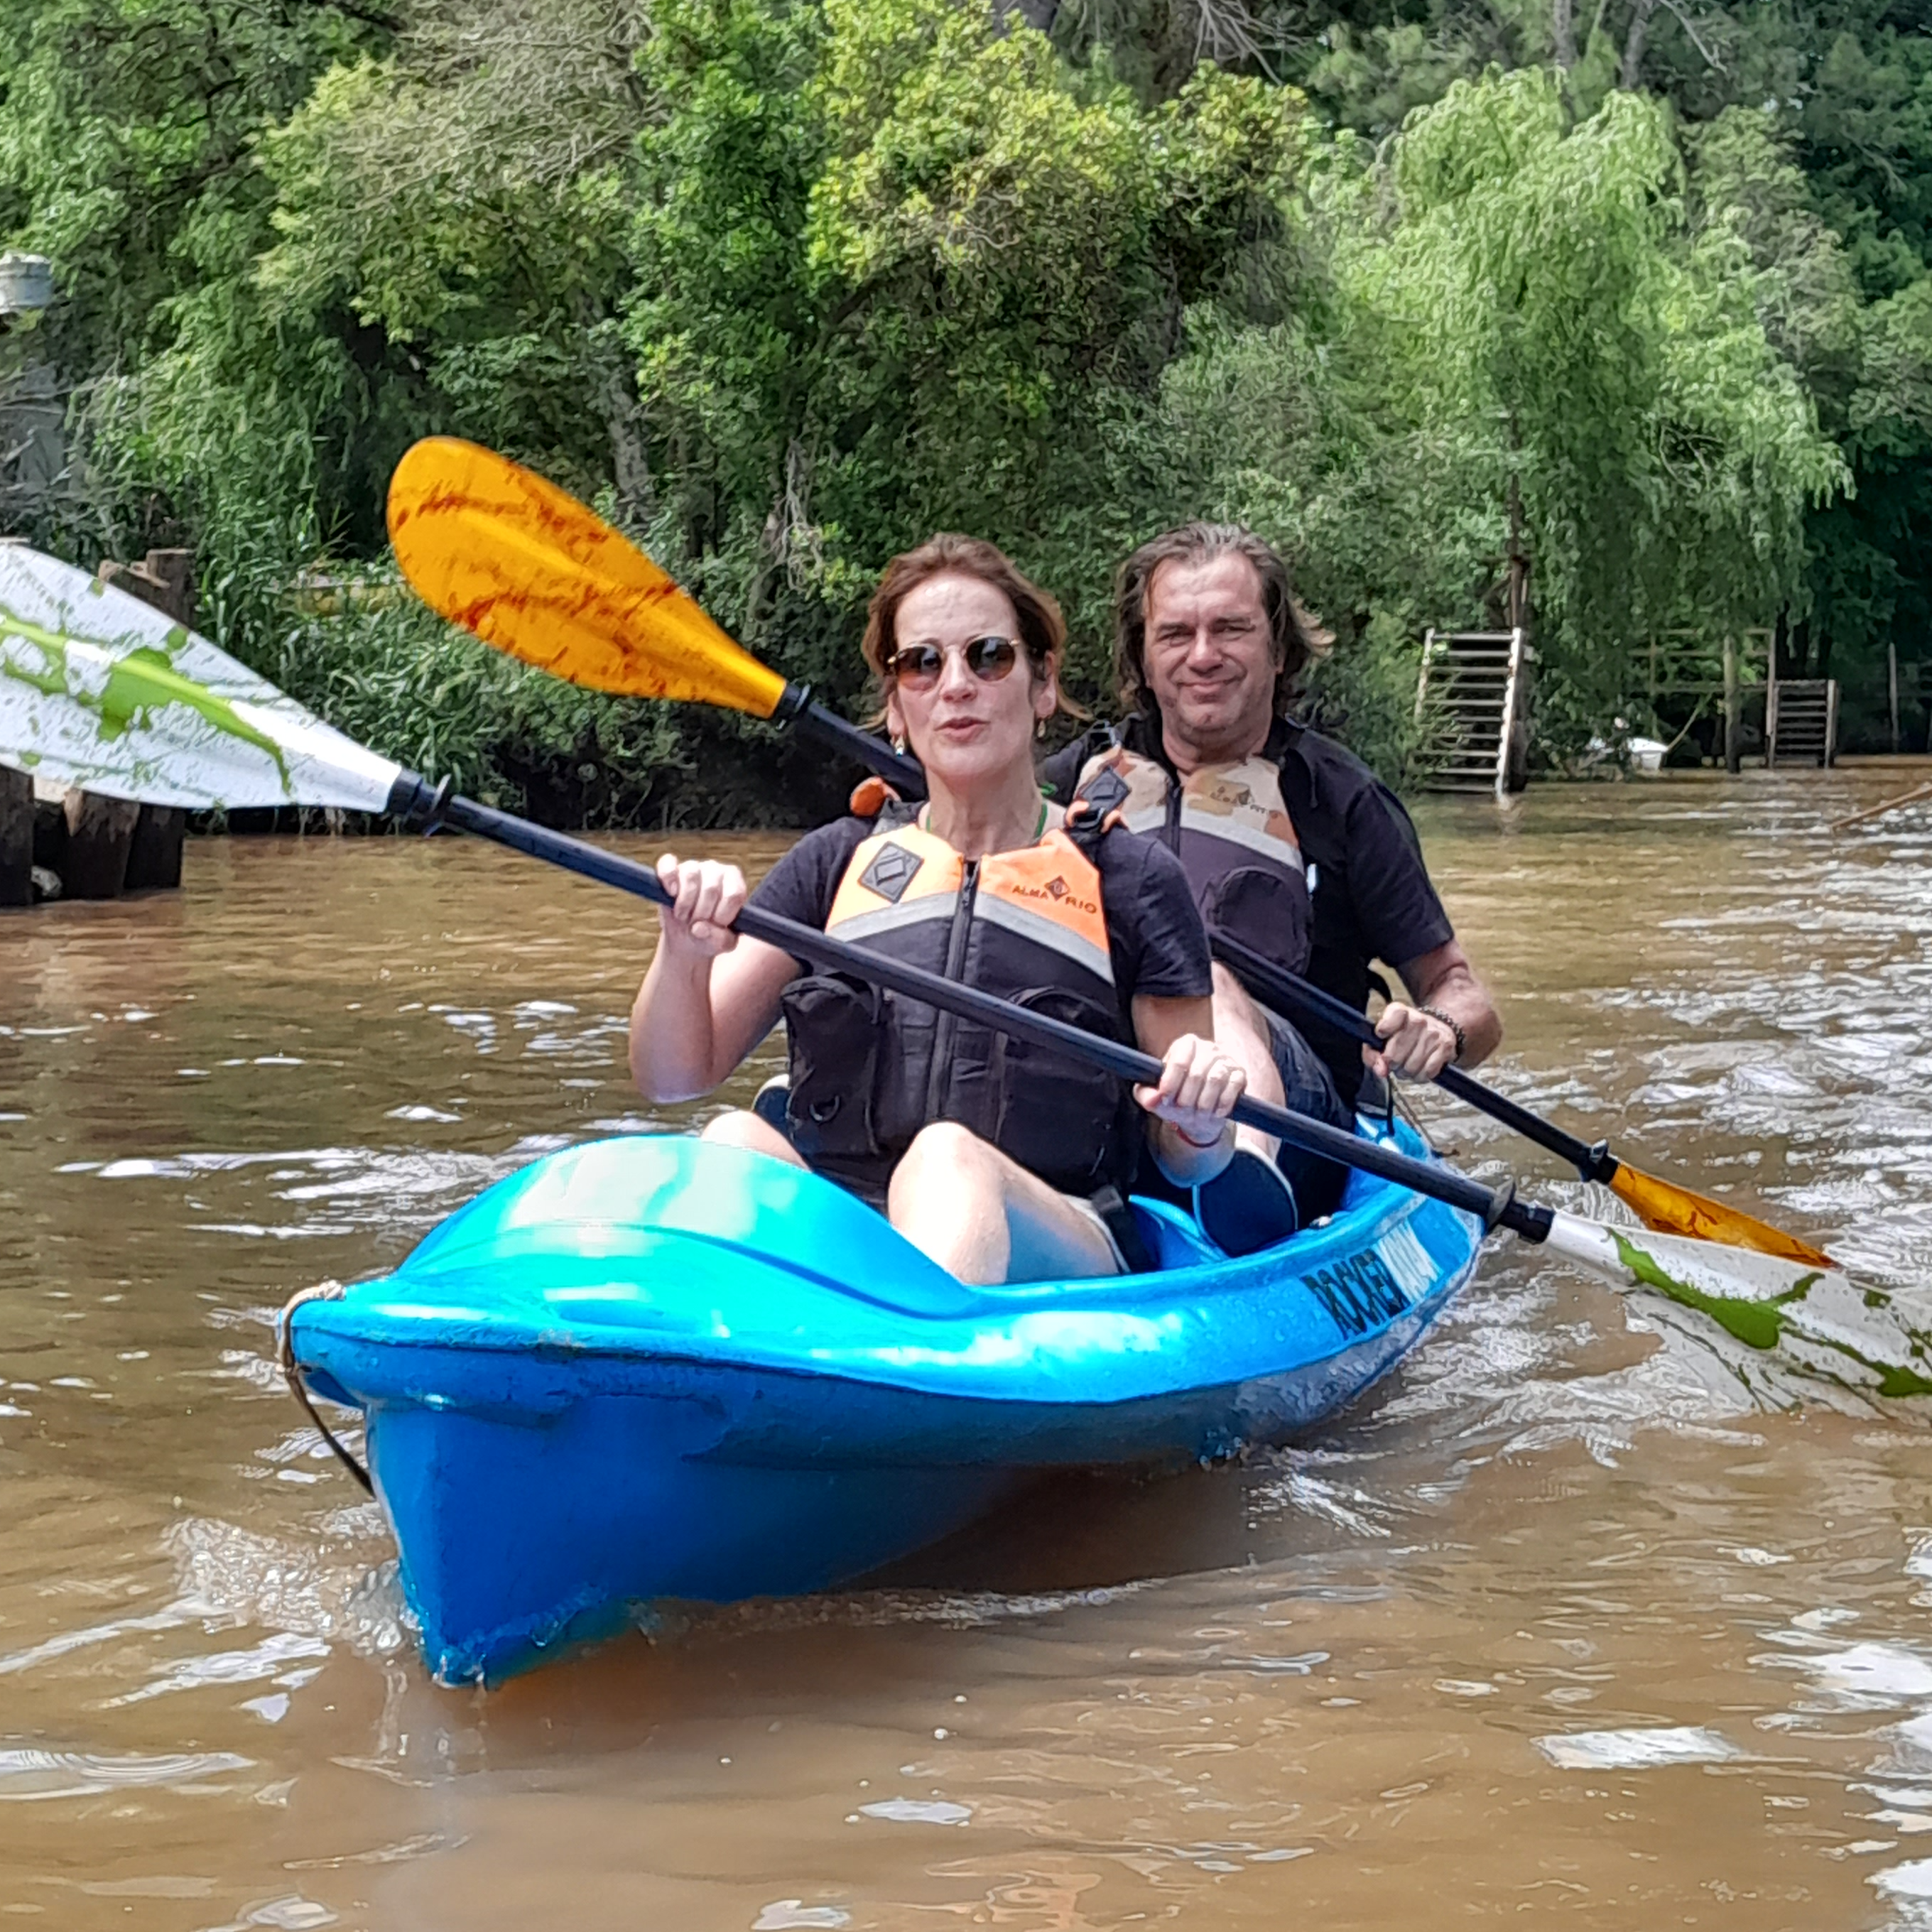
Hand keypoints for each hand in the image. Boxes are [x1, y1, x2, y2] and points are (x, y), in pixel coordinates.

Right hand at [655, 853, 747, 959]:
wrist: (688, 938)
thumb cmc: (710, 936)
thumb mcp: (723, 943)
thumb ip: (720, 939)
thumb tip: (699, 927)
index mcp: (735, 884)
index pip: (733, 894)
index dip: (722, 915)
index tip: (716, 925)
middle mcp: (717, 870)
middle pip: (711, 888)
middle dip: (701, 913)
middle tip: (696, 924)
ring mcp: (694, 867)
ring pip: (691, 875)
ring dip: (685, 903)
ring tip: (683, 916)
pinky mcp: (672, 869)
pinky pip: (668, 864)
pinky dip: (668, 878)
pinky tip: (671, 894)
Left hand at [1135, 1032, 1244, 1147]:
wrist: (1200, 1114)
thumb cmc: (1176, 1099)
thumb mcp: (1156, 1097)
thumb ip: (1146, 1095)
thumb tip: (1153, 1099)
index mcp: (1185, 1045)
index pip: (1178, 1062)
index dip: (1170, 1084)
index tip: (1166, 1100)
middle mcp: (1207, 1047)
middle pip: (1196, 1073)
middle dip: (1187, 1098)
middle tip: (1182, 1111)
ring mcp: (1225, 1059)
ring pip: (1215, 1079)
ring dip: (1204, 1103)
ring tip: (1198, 1114)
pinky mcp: (1240, 1074)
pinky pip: (1233, 1086)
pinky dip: (1223, 1103)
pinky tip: (1215, 1113)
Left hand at [1366, 1001, 1457, 1080]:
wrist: (1439, 1025)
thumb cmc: (1406, 1034)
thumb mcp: (1385, 1034)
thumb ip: (1372, 1053)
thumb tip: (1381, 1071)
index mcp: (1400, 1012)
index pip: (1384, 1027)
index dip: (1381, 1036)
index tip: (1381, 1036)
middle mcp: (1418, 1021)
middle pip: (1394, 1057)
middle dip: (1392, 1064)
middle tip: (1396, 1060)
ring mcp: (1433, 1034)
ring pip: (1410, 1068)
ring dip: (1406, 1072)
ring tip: (1407, 1064)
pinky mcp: (1445, 1048)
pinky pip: (1427, 1073)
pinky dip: (1421, 1076)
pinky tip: (1420, 1068)